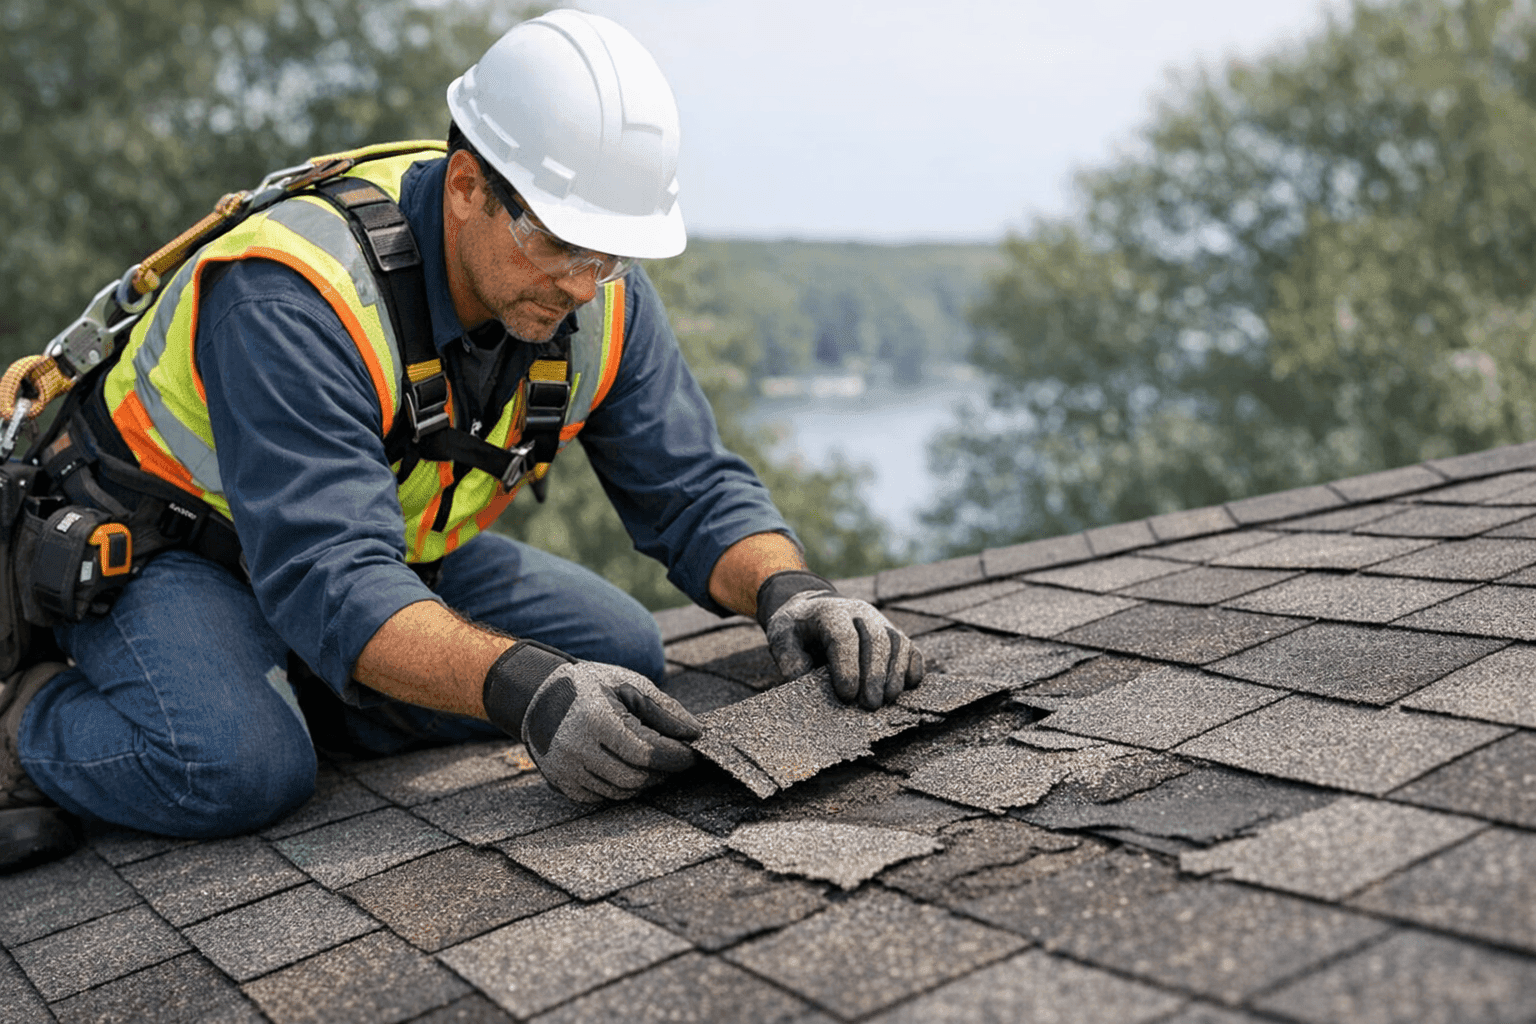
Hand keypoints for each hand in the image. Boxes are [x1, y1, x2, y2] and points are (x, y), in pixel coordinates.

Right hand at [483, 641, 701, 802]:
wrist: (538, 693)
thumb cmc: (591, 686)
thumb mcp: (629, 685)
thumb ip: (665, 710)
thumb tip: (696, 734)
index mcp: (598, 720)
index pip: (647, 752)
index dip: (675, 758)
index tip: (693, 754)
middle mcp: (578, 749)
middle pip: (635, 778)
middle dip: (662, 772)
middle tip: (675, 760)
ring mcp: (566, 769)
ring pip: (619, 792)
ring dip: (643, 782)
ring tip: (652, 764)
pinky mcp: (561, 783)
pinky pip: (600, 797)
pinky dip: (620, 788)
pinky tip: (626, 769)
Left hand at [756, 570, 924, 708]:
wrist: (813, 608)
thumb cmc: (797, 627)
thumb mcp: (781, 636)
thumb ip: (789, 658)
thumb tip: (803, 682)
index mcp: (830, 612)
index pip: (844, 637)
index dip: (847, 667)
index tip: (846, 696)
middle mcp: (859, 612)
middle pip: (876, 639)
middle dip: (875, 674)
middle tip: (870, 705)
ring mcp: (879, 620)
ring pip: (897, 642)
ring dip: (895, 673)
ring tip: (888, 700)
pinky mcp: (892, 631)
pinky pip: (910, 646)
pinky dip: (913, 665)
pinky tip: (908, 686)